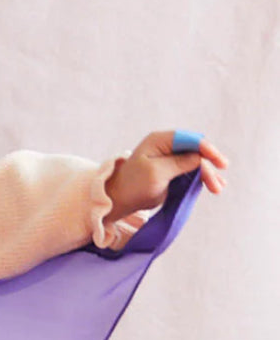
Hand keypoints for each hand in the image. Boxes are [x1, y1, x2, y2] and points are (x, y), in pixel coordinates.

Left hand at [105, 131, 228, 221]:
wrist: (120, 199)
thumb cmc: (134, 184)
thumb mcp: (156, 173)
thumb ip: (179, 163)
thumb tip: (199, 158)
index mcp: (160, 141)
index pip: (190, 140)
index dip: (207, 149)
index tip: (219, 162)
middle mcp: (168, 146)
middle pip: (196, 152)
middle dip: (208, 167)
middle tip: (217, 185)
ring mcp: (171, 158)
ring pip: (197, 163)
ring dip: (209, 175)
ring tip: (218, 188)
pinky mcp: (174, 171)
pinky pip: (193, 172)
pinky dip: (203, 178)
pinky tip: (216, 184)